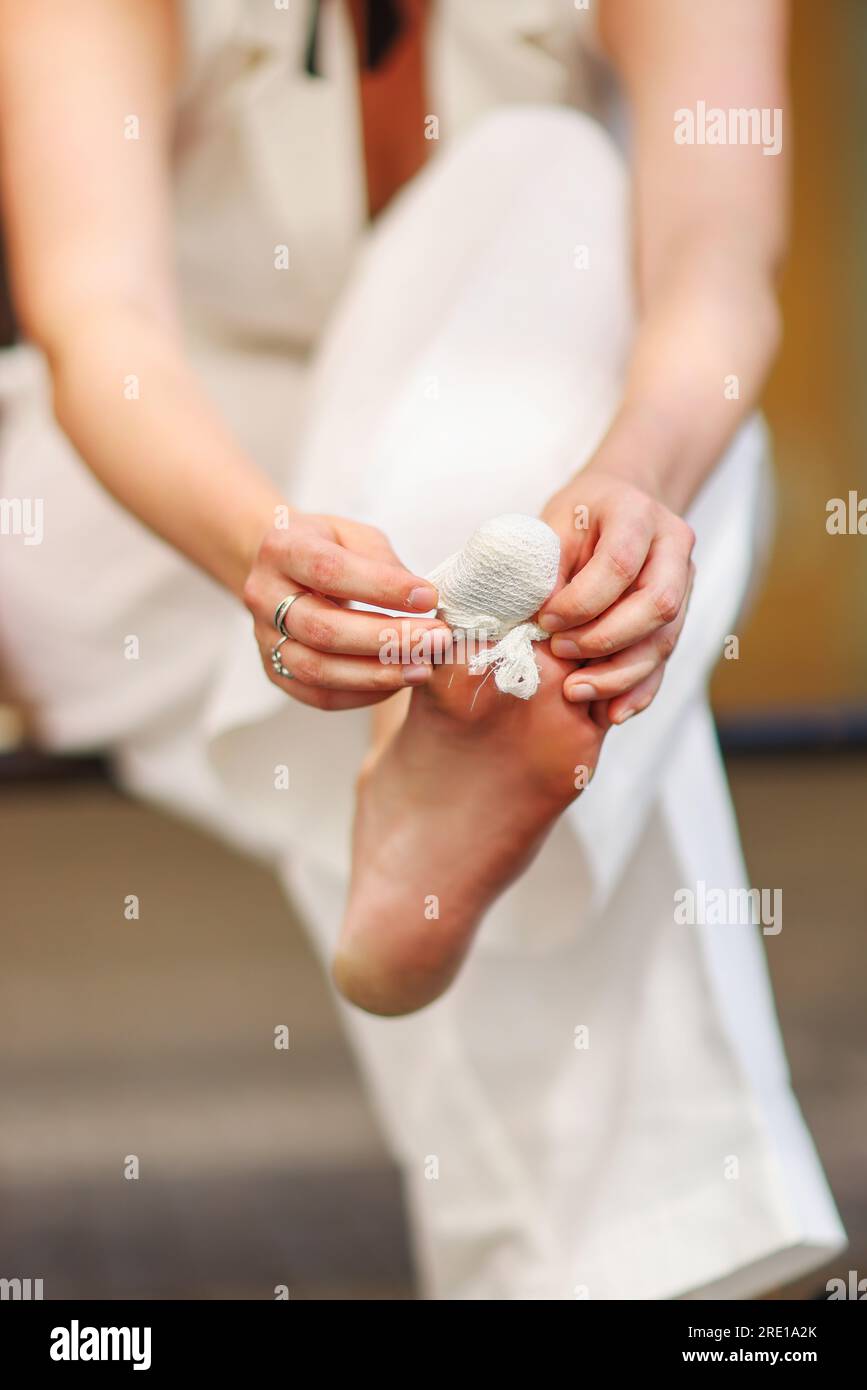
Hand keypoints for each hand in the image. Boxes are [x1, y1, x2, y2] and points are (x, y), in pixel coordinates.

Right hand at [243, 513, 450, 709]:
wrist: (282, 569)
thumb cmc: (327, 548)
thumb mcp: (354, 536)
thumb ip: (383, 563)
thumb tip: (421, 600)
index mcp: (281, 549)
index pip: (329, 571)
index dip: (381, 587)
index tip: (429, 597)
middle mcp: (264, 596)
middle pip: (323, 629)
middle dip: (387, 638)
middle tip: (436, 639)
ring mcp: (264, 638)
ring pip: (317, 669)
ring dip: (376, 674)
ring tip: (423, 668)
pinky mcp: (275, 670)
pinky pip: (318, 695)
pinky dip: (361, 695)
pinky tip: (397, 683)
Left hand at [539, 465, 694, 724]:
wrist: (615, 505)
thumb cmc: (576, 518)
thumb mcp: (553, 527)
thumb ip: (547, 569)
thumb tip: (534, 621)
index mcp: (638, 515)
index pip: (620, 564)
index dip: (583, 601)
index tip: (547, 621)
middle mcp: (673, 547)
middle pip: (657, 605)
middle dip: (606, 640)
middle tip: (561, 654)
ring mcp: (684, 582)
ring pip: (665, 639)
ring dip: (620, 674)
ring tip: (576, 691)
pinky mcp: (680, 616)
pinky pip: (665, 660)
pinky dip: (639, 690)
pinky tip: (612, 712)